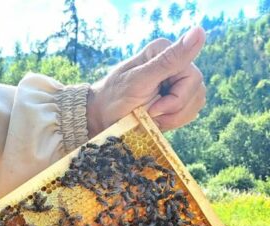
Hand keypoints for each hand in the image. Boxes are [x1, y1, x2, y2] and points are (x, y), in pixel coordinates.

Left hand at [87, 27, 206, 136]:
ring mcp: (176, 82)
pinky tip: (155, 120)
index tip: (153, 108)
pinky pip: (189, 112)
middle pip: (197, 91)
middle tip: (150, 114)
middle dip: (174, 110)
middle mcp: (174, 64)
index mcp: (164, 51)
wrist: (100, 118)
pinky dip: (173, 121)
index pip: (193, 76)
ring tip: (151, 117)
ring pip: (196, 102)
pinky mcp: (175, 98)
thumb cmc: (114, 98)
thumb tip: (200, 30)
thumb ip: (169, 60)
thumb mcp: (140, 80)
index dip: (178, 98)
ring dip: (174, 117)